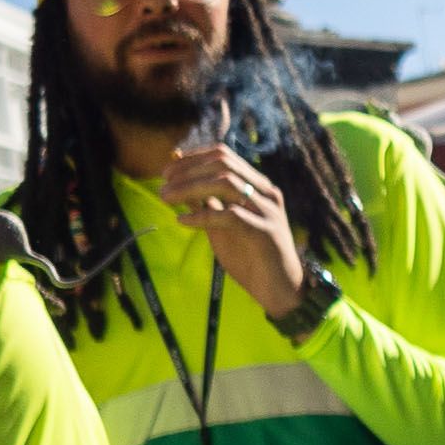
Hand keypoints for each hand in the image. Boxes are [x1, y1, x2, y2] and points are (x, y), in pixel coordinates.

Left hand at [165, 143, 305, 319]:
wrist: (280, 288)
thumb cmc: (252, 256)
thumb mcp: (223, 225)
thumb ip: (207, 204)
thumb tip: (179, 186)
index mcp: (257, 185)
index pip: (224, 156)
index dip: (193, 158)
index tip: (168, 169)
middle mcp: (265, 192)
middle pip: (223, 164)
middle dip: (188, 169)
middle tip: (163, 183)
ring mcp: (266, 210)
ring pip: (226, 184)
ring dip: (190, 187)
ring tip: (166, 198)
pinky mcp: (263, 232)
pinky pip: (229, 215)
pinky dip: (202, 215)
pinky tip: (183, 220)